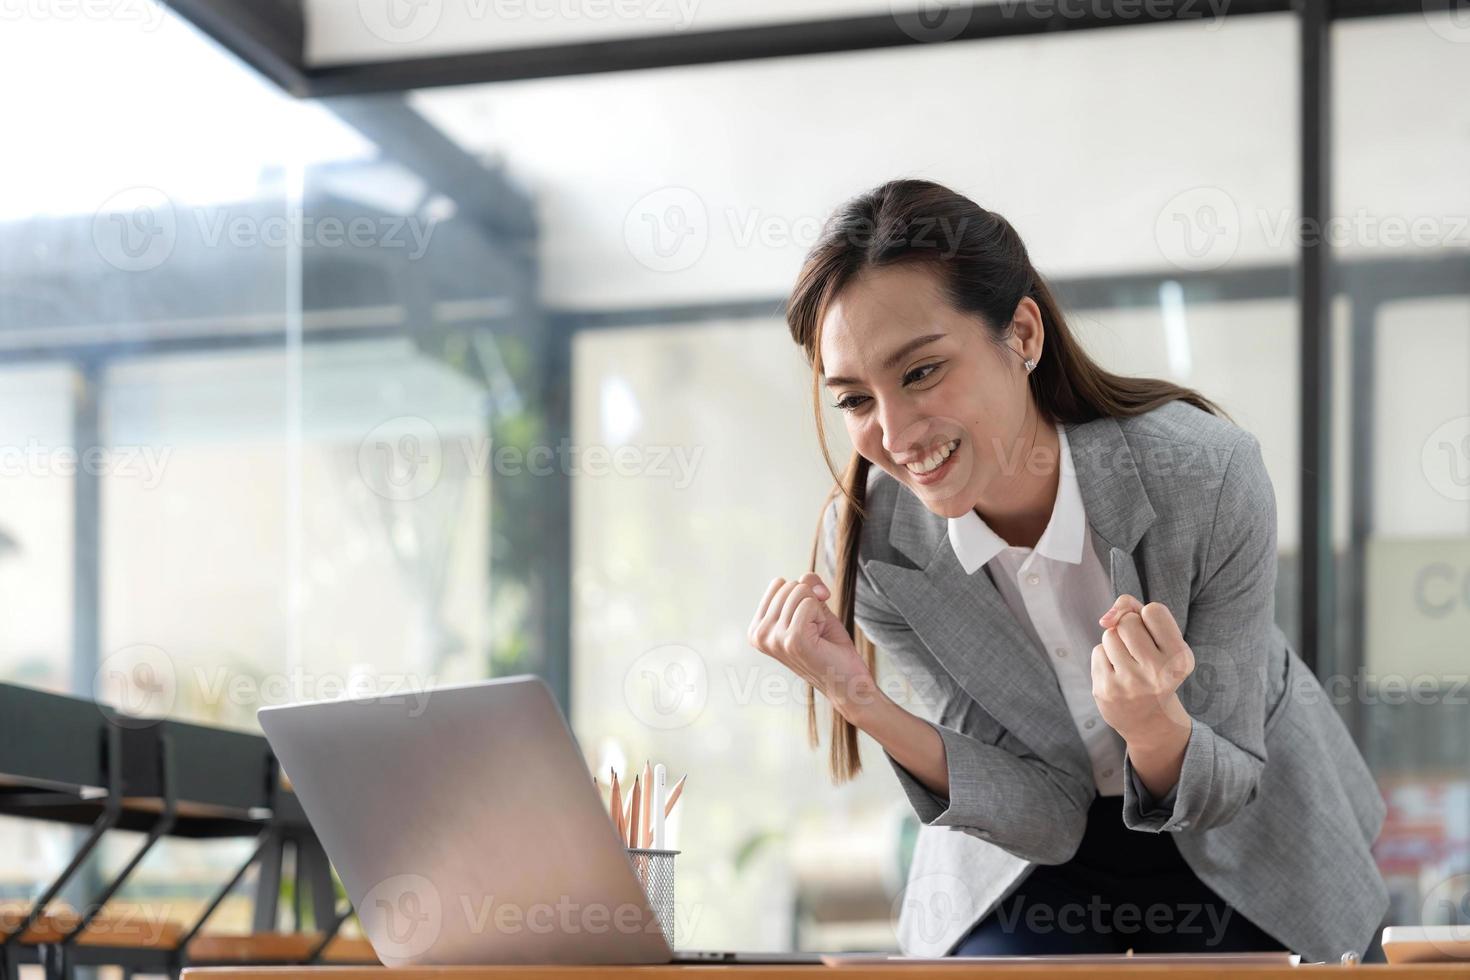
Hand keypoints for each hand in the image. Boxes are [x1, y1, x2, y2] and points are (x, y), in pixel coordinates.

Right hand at [747, 573, 874, 709]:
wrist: (846, 681)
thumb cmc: (829, 646)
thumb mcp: (813, 608)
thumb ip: (806, 585)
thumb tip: (810, 585)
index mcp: (756, 629)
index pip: (778, 583)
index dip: (801, 595)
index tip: (806, 621)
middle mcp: (759, 635)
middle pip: (789, 586)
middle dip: (810, 602)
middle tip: (815, 630)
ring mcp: (774, 639)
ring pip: (801, 592)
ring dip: (818, 611)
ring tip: (817, 635)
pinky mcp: (793, 640)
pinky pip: (811, 603)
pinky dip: (822, 616)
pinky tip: (821, 638)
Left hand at [1091, 594, 1193, 745]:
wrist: (1148, 720)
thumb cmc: (1154, 668)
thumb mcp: (1161, 640)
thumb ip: (1136, 611)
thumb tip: (1105, 618)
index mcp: (1179, 658)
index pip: (1154, 611)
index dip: (1148, 617)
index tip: (1154, 635)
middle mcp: (1158, 672)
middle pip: (1128, 621)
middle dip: (1128, 629)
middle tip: (1138, 651)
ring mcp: (1130, 683)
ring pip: (1110, 634)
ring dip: (1115, 642)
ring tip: (1128, 662)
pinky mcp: (1107, 689)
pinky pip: (1097, 651)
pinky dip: (1104, 657)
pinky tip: (1117, 674)